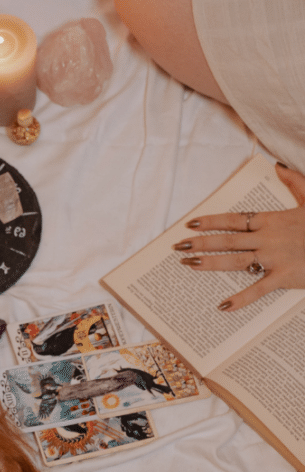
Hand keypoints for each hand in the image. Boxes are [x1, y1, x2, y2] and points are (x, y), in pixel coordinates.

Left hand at [172, 164, 304, 309]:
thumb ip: (295, 182)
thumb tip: (278, 166)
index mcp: (271, 220)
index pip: (233, 220)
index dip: (210, 222)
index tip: (190, 224)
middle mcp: (267, 239)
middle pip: (227, 240)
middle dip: (200, 243)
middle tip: (177, 246)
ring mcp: (274, 259)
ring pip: (235, 261)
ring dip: (210, 264)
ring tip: (188, 265)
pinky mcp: (284, 277)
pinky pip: (258, 289)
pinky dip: (240, 299)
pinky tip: (223, 306)